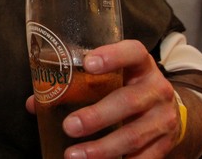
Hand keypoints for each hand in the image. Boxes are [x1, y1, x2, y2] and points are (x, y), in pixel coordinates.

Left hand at [26, 39, 180, 157]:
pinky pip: (144, 158)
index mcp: (140, 64)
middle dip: (97, 116)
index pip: (132, 52)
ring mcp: (163, 117)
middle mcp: (156, 88)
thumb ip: (74, 84)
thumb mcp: (110, 76)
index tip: (87, 64)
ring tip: (73, 155)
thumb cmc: (125, 85)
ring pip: (133, 136)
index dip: (112, 56)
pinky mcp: (166, 143)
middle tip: (69, 126)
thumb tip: (35, 103)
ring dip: (102, 148)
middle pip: (128, 102)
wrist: (166, 107)